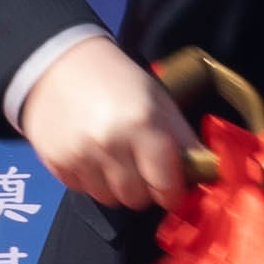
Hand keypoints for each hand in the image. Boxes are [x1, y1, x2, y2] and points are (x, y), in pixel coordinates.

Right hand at [17, 34, 198, 208]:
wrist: (59, 63)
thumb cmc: (117, 80)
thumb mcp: (159, 100)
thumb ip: (183, 138)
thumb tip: (206, 172)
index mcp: (143, 125)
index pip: (166, 186)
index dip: (172, 191)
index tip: (171, 186)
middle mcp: (110, 144)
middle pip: (137, 199)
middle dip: (144, 189)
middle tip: (141, 167)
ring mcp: (80, 156)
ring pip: (109, 199)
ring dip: (116, 187)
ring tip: (114, 158)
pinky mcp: (57, 163)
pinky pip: (82, 190)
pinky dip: (90, 179)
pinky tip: (91, 155)